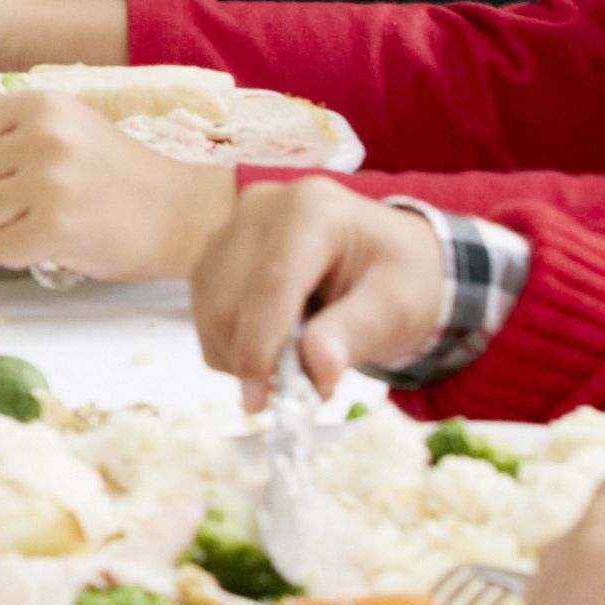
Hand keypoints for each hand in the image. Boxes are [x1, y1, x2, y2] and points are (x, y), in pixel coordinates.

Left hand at [0, 88, 233, 281]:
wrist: (183, 213)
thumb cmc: (122, 173)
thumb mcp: (66, 127)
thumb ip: (0, 122)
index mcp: (43, 106)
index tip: (8, 164)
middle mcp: (42, 138)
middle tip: (41, 197)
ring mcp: (48, 183)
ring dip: (4, 226)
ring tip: (47, 218)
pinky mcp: (55, 228)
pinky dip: (20, 254)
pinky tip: (52, 242)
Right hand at [184, 176, 449, 402]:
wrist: (385, 258)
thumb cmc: (399, 278)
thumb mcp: (398, 307)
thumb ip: (358, 333)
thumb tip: (319, 369)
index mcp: (314, 209)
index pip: (271, 281)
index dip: (260, 345)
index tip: (261, 398)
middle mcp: (262, 206)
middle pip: (230, 295)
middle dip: (250, 356)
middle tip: (289, 395)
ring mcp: (234, 226)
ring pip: (209, 305)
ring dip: (236, 354)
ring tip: (285, 372)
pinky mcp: (218, 251)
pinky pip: (204, 308)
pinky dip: (228, 344)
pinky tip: (265, 352)